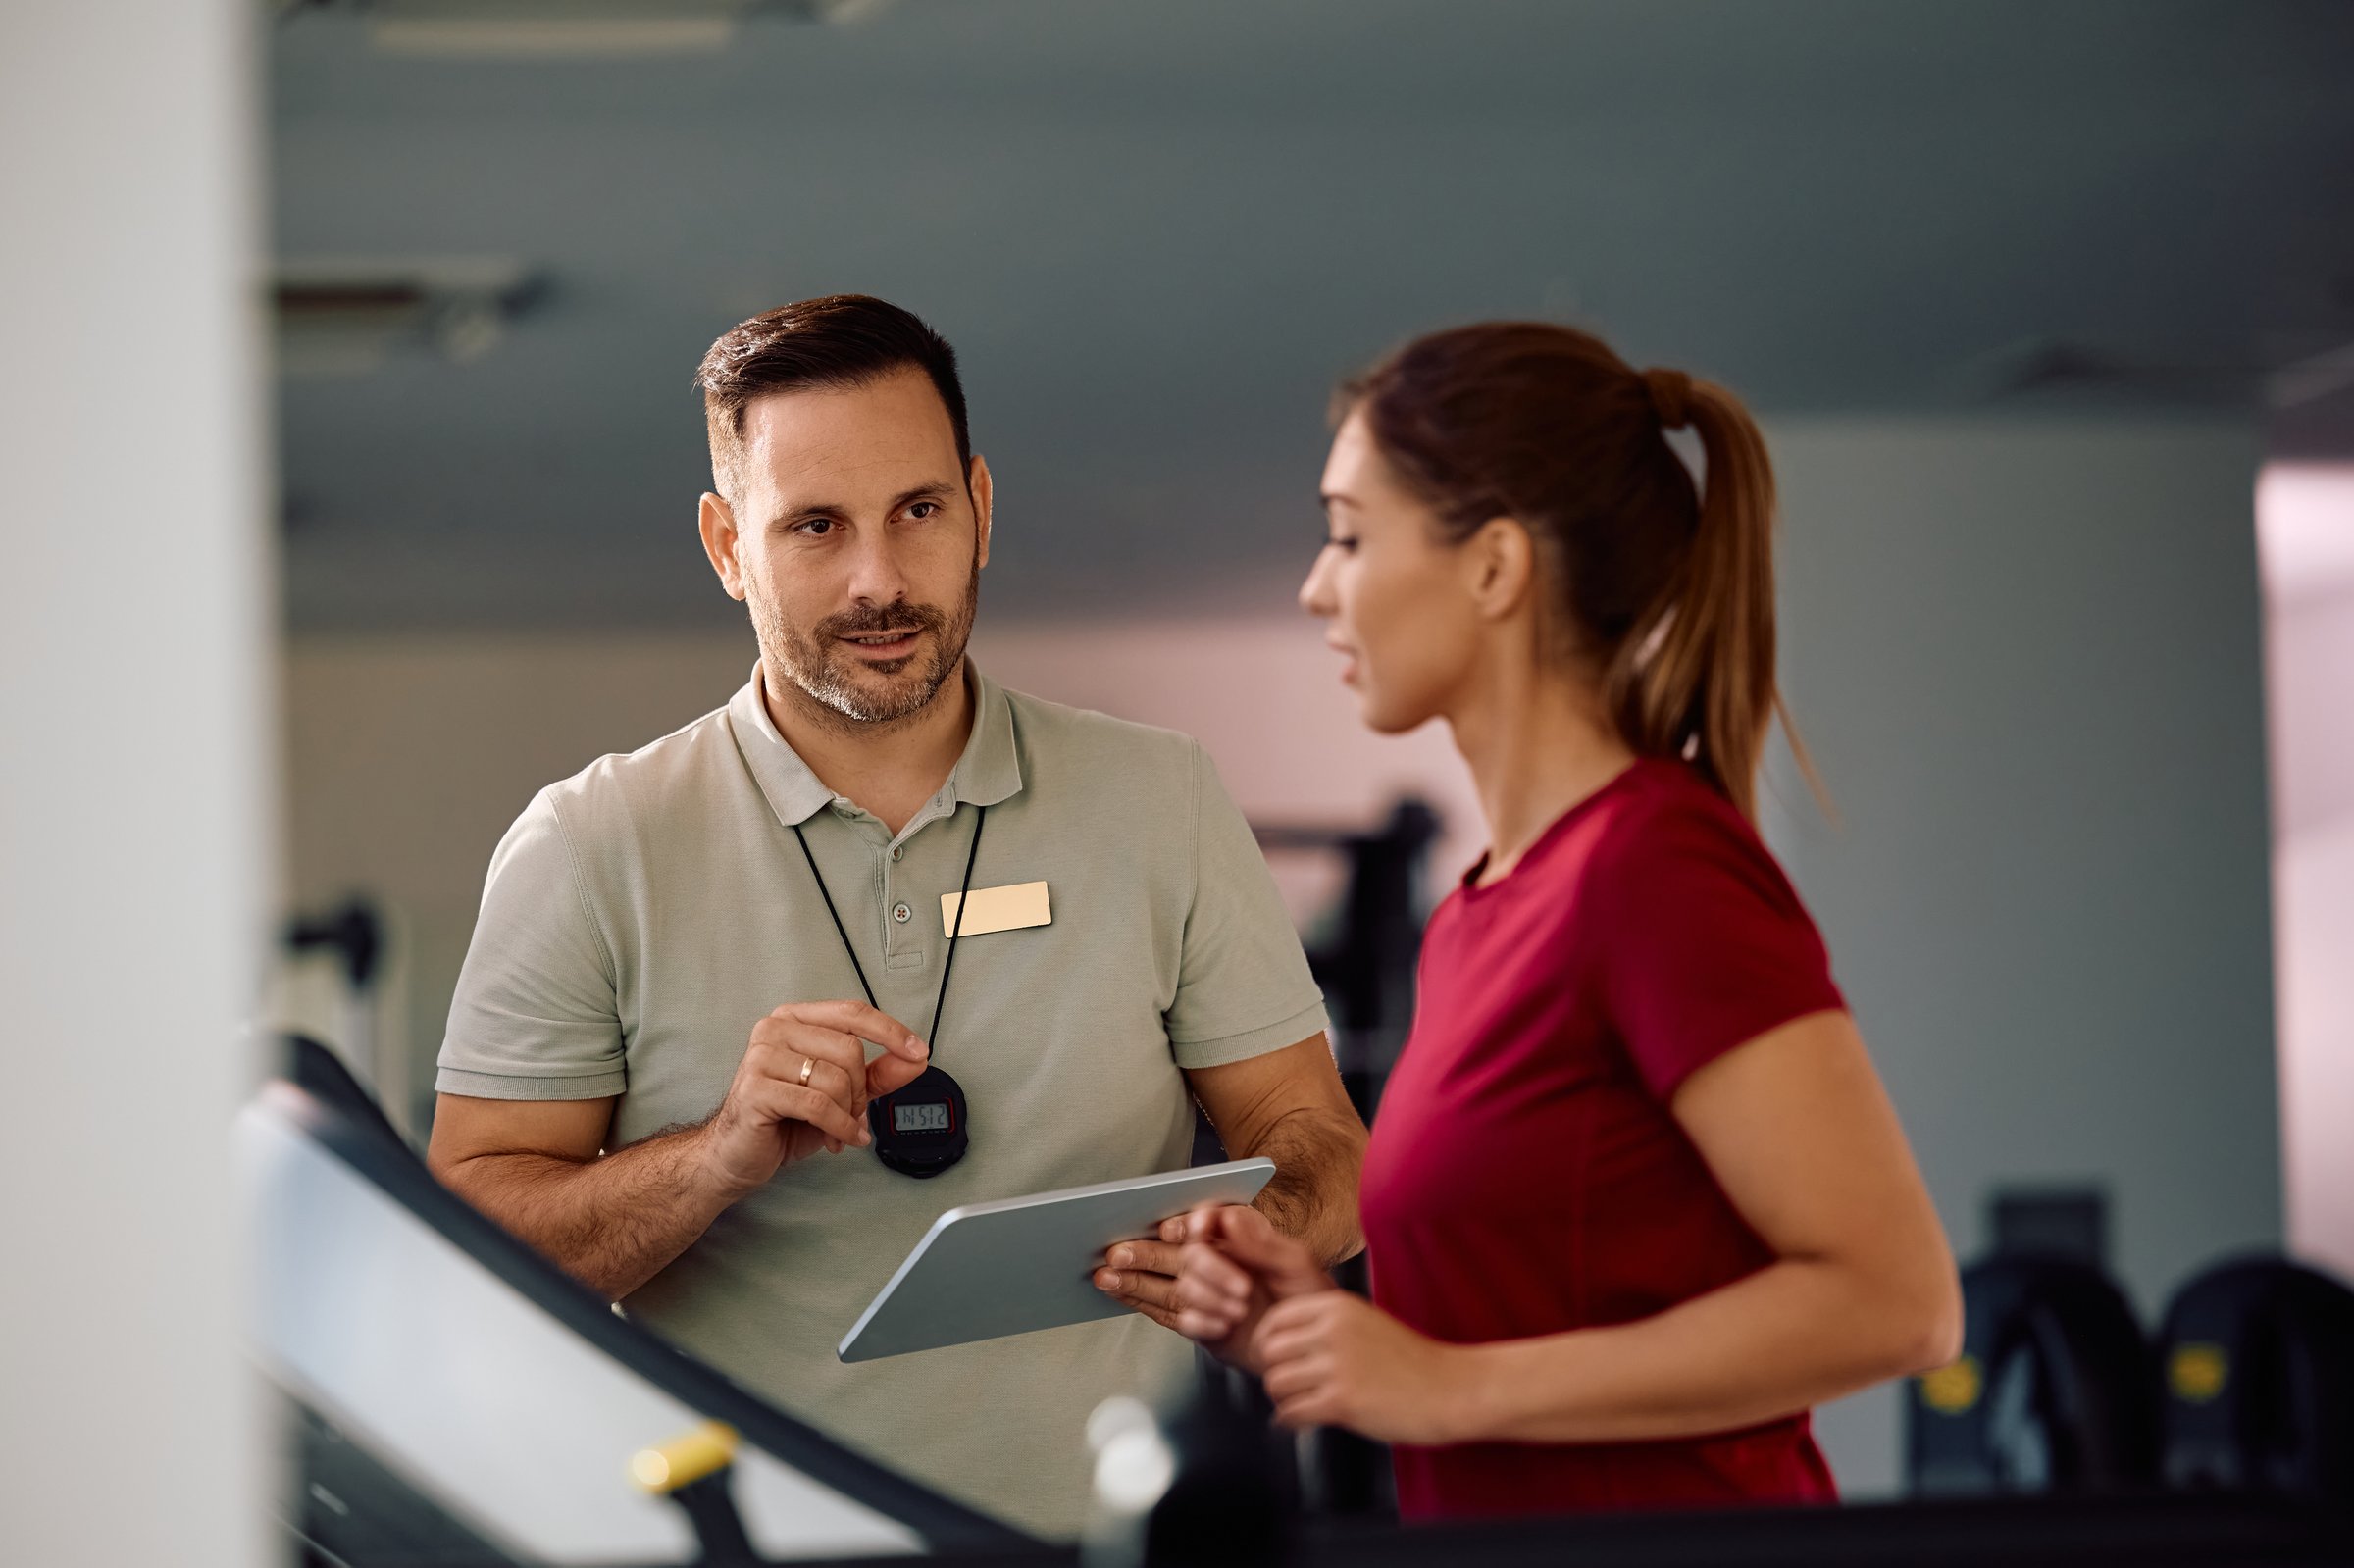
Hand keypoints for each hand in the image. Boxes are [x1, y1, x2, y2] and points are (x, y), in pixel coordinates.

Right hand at [697, 1000, 930, 1194]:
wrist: (736, 1154)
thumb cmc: (782, 1120)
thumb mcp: (839, 1094)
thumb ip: (876, 1074)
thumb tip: (915, 1059)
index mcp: (795, 1020)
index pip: (853, 1013)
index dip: (891, 1032)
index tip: (919, 1052)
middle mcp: (775, 1030)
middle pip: (849, 1049)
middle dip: (861, 1091)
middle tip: (853, 1115)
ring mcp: (761, 1056)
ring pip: (835, 1078)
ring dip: (849, 1114)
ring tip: (840, 1130)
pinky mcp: (756, 1089)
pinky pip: (818, 1105)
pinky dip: (840, 1127)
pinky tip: (839, 1139)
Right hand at [1167, 1203, 1334, 1370]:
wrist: (1314, 1343)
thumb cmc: (1310, 1299)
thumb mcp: (1295, 1264)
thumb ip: (1260, 1243)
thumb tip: (1229, 1219)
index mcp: (1241, 1243)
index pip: (1208, 1222)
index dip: (1199, 1220)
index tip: (1203, 1227)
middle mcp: (1221, 1266)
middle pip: (1192, 1255)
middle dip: (1212, 1269)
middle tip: (1243, 1288)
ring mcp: (1212, 1297)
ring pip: (1186, 1287)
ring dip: (1210, 1298)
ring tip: (1241, 1311)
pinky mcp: (1207, 1327)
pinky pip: (1186, 1321)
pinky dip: (1203, 1323)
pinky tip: (1226, 1326)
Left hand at [1255, 1292, 1476, 1445]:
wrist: (1451, 1389)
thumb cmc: (1411, 1361)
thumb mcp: (1366, 1323)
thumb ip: (1326, 1326)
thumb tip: (1279, 1342)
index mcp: (1338, 1307)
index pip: (1276, 1318)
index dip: (1267, 1342)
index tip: (1273, 1359)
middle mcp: (1333, 1331)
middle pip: (1269, 1351)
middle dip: (1272, 1372)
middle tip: (1287, 1386)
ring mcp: (1337, 1366)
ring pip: (1276, 1382)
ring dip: (1281, 1399)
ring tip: (1296, 1404)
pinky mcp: (1342, 1401)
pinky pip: (1292, 1412)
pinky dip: (1290, 1421)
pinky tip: (1301, 1422)